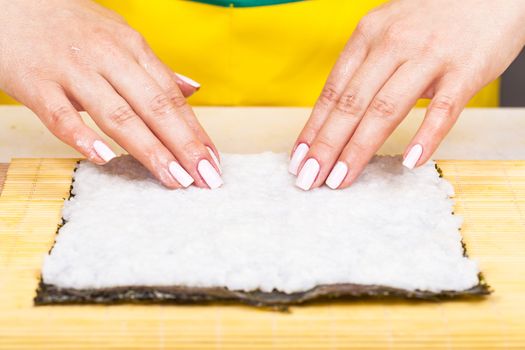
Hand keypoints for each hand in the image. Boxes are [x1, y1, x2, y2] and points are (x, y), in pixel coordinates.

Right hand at [0, 0, 222, 188]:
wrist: (9, 0)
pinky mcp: (35, 82)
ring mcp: (72, 70)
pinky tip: (104, 158)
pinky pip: (59, 114)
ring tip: (174, 179)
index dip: (195, 130)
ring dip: (149, 150)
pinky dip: (81, 136)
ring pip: (117, 114)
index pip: (171, 96)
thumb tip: (191, 90)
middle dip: (184, 146)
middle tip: (206, 178)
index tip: (213, 160)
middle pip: (154, 107)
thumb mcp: (119, 36)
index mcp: (131, 48)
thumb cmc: (69, 24)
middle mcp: (108, 58)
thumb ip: (154, 69)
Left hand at [290, 0, 524, 189]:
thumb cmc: (435, 19)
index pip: (332, 91)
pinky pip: (444, 109)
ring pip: (386, 109)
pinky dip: (426, 137)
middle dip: (326, 146)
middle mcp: (393, 44)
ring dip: (359, 149)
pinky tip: (410, 161)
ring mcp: (429, 56)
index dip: (313, 129)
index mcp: (368, 36)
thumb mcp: (389, 33)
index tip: (298, 160)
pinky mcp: (466, 69)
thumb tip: (338, 117)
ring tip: (340, 179)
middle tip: (309, 179)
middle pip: (351, 104)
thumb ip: (366, 69)